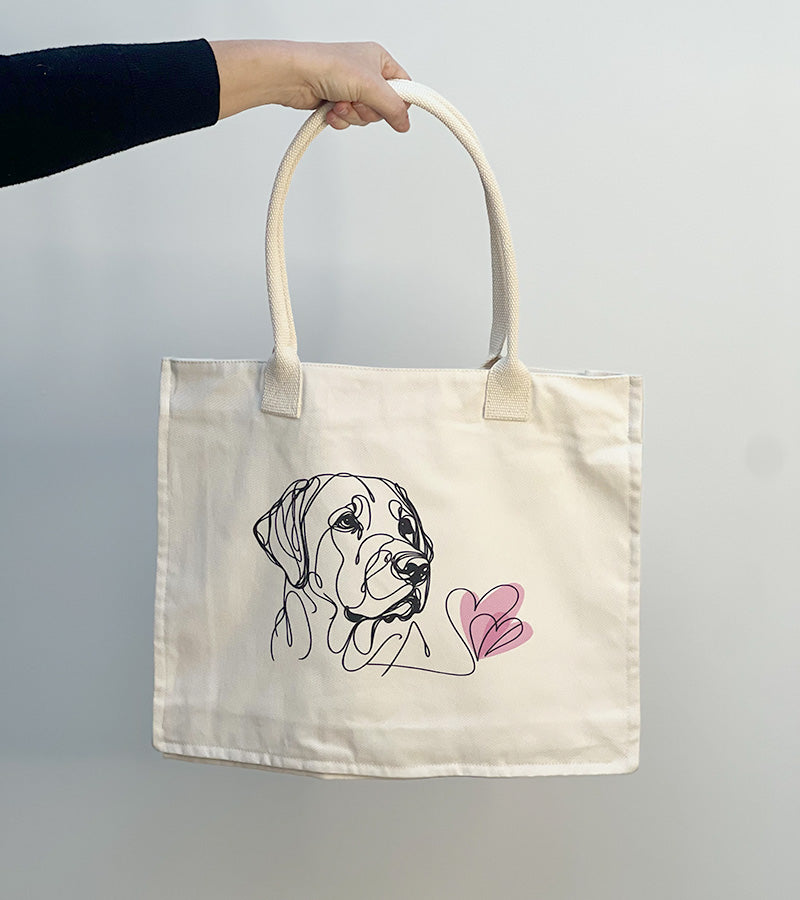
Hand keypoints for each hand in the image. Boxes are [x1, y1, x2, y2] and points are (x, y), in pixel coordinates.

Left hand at [208, 39, 412, 132]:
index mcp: (379, 60)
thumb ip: (393, 107)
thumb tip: (405, 123)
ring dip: (352, 115)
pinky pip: (349, 121)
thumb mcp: (371, 86)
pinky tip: (330, 108)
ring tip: (340, 102)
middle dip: (368, 110)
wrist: (295, 76)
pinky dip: (340, 119)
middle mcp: (366, 73)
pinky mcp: (337, 101)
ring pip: (365, 117)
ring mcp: (351, 89)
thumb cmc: (328, 66)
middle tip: (358, 101)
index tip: (395, 112)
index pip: (404, 87)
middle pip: (383, 107)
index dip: (400, 103)